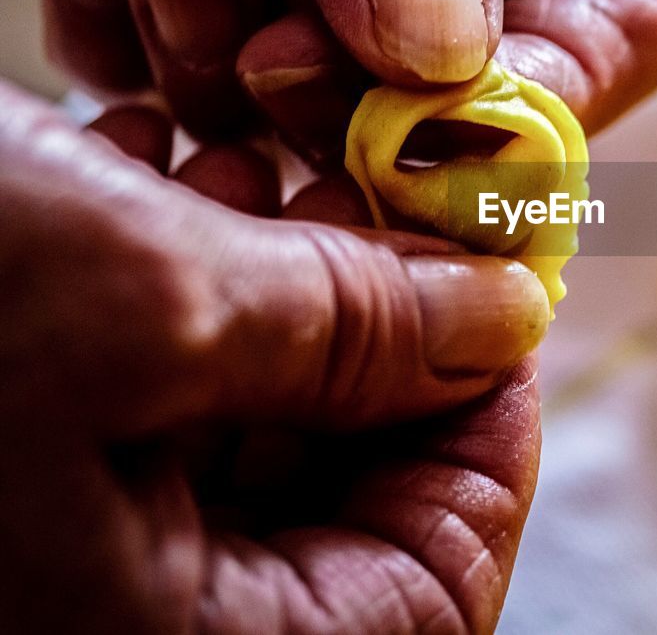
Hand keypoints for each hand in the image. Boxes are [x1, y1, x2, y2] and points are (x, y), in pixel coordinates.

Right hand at [0, 82, 546, 631]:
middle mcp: (125, 625)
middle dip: (364, 327)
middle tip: (351, 199)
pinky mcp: (27, 479)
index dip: (482, 414)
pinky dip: (175, 300)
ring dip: (268, 291)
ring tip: (230, 165)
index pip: (435, 579)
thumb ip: (355, 327)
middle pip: (342, 500)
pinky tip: (152, 178)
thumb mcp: (144, 303)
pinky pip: (150, 409)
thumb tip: (511, 315)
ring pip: (245, 437)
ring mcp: (72, 559)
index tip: (489, 279)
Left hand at [10, 0, 656, 158]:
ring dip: (235, 69)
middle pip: (448, 77)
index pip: (616, 23)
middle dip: (366, 106)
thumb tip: (424, 47)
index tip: (453, 140)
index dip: (544, 104)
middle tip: (295, 78)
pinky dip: (128, 23)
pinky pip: (161, 15)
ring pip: (298, 70)